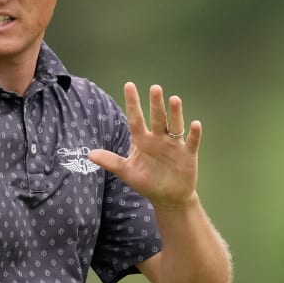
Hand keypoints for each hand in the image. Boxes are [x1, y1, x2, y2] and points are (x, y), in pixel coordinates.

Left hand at [89, 82, 201, 209]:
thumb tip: (89, 154)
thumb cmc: (146, 182)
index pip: (135, 118)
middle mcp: (158, 138)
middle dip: (156, 104)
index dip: (132, 103)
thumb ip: (110, 161)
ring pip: (175, 125)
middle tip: (154, 88)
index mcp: (142, 140)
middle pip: (157, 118)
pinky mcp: (187, 154)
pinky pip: (191, 142)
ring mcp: (174, 145)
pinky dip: (194, 134)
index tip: (129, 85)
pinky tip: (195, 124)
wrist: (167, 197)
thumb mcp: (127, 172)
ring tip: (174, 99)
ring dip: (175, 113)